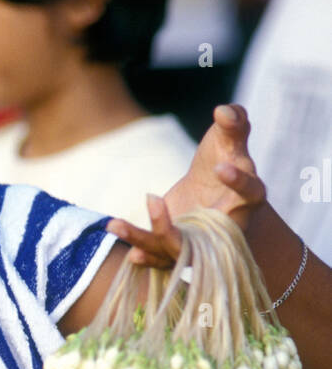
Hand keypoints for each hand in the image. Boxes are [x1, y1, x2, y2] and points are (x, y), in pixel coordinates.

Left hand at [106, 104, 266, 267]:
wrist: (211, 193)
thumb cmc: (224, 159)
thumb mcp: (228, 140)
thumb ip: (233, 123)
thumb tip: (224, 111)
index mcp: (247, 196)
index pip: (252, 191)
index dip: (239, 182)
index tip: (220, 167)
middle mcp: (227, 225)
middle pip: (208, 234)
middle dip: (183, 223)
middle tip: (153, 200)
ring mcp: (203, 242)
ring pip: (178, 249)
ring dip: (146, 238)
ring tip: (116, 224)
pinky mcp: (181, 249)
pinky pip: (163, 257)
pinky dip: (146, 256)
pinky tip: (129, 254)